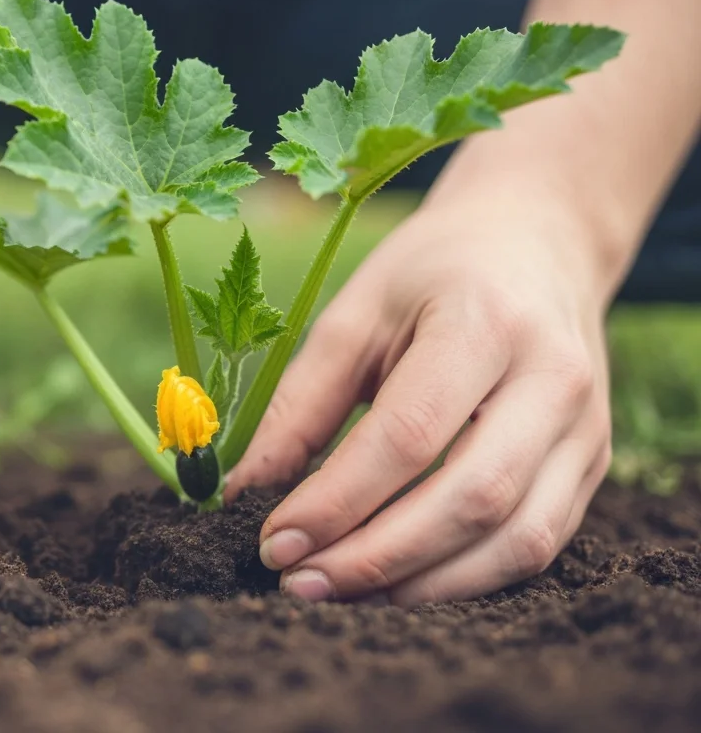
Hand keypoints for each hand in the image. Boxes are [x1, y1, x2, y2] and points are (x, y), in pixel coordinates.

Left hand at [225, 187, 614, 605]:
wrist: (536, 243)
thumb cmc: (431, 275)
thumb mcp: (354, 313)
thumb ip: (300, 403)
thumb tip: (244, 490)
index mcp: (486, 324)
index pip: (409, 436)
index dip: (337, 501)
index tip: (274, 542)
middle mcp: (554, 380)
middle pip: (471, 499)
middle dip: (376, 557)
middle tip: (297, 583)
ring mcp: (585, 430)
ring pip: (515, 540)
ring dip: (419, 585)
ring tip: (337, 593)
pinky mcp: (591, 467)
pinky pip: (534, 547)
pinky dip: (460, 580)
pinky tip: (394, 584)